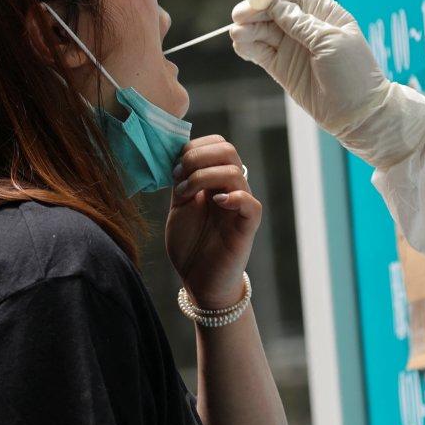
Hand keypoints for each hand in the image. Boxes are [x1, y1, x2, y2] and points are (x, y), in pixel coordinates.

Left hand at [165, 135, 261, 309]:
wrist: (198, 280)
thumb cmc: (189, 245)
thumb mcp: (179, 207)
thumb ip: (181, 181)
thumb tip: (176, 155)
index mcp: (216, 180)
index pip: (217, 144)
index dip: (194, 148)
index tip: (174, 168)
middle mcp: (231, 188)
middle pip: (228, 150)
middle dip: (198, 157)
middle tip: (179, 177)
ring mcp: (240, 206)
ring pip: (234, 172)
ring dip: (203, 176)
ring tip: (185, 195)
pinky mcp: (247, 226)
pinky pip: (250, 203)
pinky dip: (233, 197)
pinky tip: (214, 202)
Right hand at [230, 0, 389, 137]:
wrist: (357, 113)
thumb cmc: (352, 73)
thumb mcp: (330, 42)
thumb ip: (301, 23)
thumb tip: (274, 5)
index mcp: (324, 13)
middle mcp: (305, 27)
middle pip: (273, 8)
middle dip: (255, 10)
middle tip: (239, 16)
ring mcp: (292, 47)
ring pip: (262, 29)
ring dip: (247, 28)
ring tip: (237, 34)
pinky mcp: (281, 67)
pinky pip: (259, 51)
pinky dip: (247, 47)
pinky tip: (240, 46)